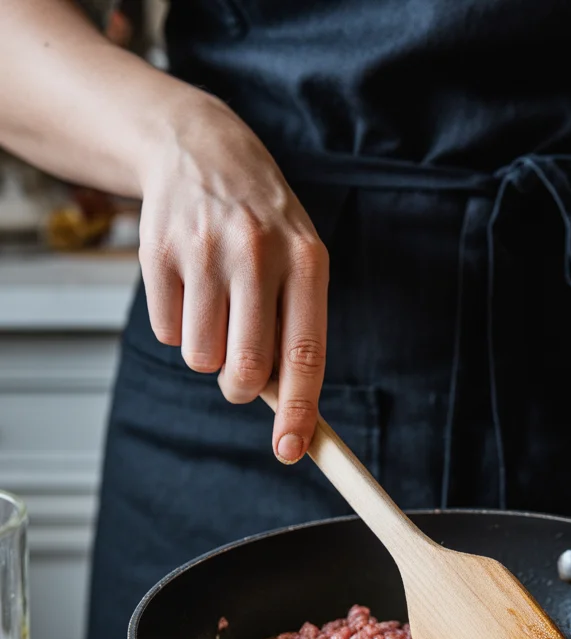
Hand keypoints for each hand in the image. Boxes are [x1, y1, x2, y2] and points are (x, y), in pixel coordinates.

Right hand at [137, 93, 327, 463]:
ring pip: (202, 358)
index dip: (299, 411)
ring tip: (217, 310)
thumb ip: (297, 329)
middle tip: (240, 373)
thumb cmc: (262, 224)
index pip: (305, 354)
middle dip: (241, 388)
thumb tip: (288, 410)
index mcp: (306, 260)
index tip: (291, 451)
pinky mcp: (157, 252)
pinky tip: (190, 288)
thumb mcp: (299, 261)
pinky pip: (167, 333)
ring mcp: (203, 250)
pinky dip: (178, 328)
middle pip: (247, 367)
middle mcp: (256, 253)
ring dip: (208, 354)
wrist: (200, 148)